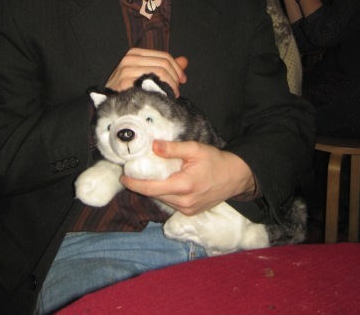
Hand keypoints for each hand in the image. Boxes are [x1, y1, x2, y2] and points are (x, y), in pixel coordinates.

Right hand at [105, 48, 187, 95]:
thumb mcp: (146, 73)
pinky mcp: (125, 83)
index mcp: (135, 53)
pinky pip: (152, 83)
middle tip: (177, 91)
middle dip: (175, 78)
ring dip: (171, 85)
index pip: (164, 56)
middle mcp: (130, 59)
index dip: (177, 68)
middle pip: (164, 63)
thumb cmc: (128, 89)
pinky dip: (162, 90)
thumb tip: (184, 60)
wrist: (107, 104)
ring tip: (172, 95)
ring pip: (160, 72)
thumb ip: (165, 66)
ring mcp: (126, 70)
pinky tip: (164, 98)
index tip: (182, 80)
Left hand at [121, 140, 254, 215]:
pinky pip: (171, 203)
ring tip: (147, 175)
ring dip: (153, 189)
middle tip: (133, 171)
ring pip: (162, 200)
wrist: (236, 177)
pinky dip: (164, 193)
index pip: (151, 188)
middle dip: (142, 184)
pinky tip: (164, 182)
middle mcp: (184, 202)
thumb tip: (152, 146)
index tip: (123, 176)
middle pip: (154, 195)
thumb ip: (172, 149)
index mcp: (183, 186)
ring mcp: (187, 210)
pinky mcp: (191, 213)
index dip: (135, 183)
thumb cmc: (216, 161)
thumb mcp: (194, 149)